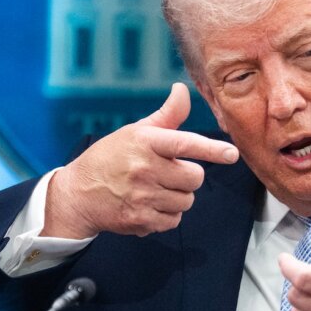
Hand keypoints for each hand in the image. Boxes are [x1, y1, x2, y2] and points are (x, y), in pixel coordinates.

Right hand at [42, 83, 238, 237]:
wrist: (78, 194)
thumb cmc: (111, 158)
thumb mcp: (135, 132)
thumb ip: (166, 116)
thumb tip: (182, 90)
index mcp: (145, 142)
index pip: (185, 143)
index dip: (211, 150)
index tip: (231, 154)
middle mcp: (144, 168)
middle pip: (195, 177)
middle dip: (187, 176)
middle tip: (168, 173)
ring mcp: (142, 196)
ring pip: (186, 201)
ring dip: (177, 197)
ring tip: (155, 190)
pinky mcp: (141, 220)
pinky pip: (174, 220)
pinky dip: (167, 215)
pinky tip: (148, 205)